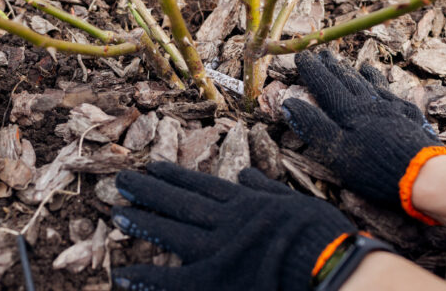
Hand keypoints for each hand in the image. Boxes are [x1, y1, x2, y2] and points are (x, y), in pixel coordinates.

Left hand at [111, 161, 356, 290]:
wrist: (327, 264)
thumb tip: (248, 175)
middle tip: (122, 180)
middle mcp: (224, 221)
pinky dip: (146, 278)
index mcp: (246, 203)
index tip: (153, 167)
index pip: (201, 186)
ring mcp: (216, 249)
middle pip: (179, 202)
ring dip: (142, 221)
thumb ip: (267, 190)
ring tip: (118, 213)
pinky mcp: (213, 280)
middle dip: (149, 190)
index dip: (174, 176)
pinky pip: (171, 280)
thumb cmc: (321, 235)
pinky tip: (123, 276)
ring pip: (171, 230)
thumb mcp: (296, 202)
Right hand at [281, 50, 445, 223]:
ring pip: (368, 83)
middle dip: (331, 66)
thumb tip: (289, 103)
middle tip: (321, 52)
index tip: (301, 56)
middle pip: (347, 80)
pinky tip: (378, 79)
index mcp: (349, 112)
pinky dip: (379, 82)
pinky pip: (390, 91)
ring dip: (354, 72)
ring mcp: (392, 108)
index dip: (312, 71)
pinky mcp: (409, 116)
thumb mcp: (336, 151)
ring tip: (346, 62)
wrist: (423, 175)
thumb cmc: (374, 167)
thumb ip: (313, 126)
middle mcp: (370, 104)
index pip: (326, 85)